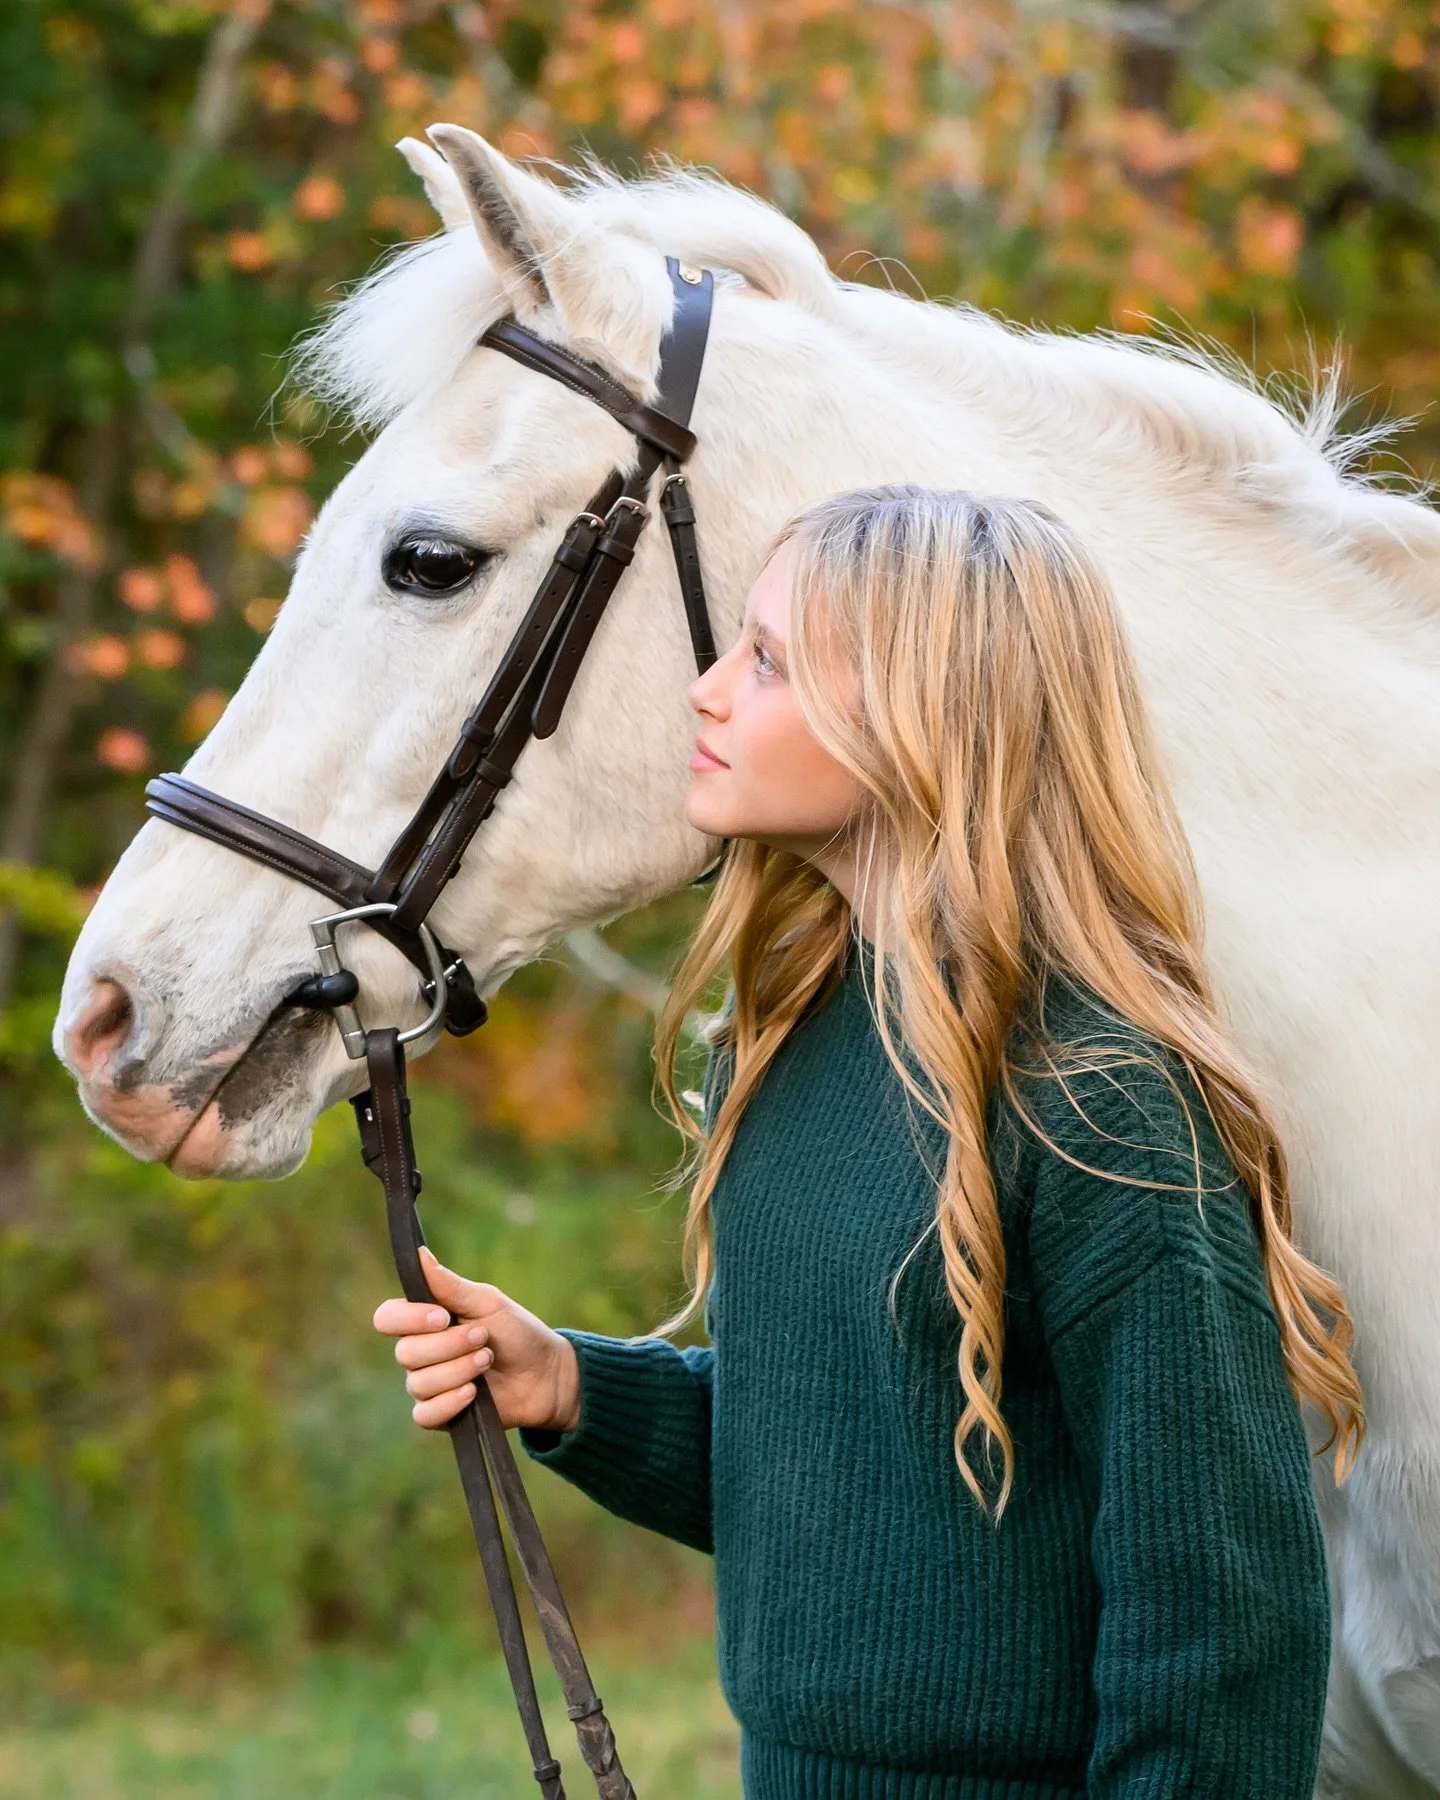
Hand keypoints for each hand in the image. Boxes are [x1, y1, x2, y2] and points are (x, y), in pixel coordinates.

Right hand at [372, 1247, 580, 1434]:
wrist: (545, 1373)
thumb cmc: (516, 1332)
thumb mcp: (487, 1303)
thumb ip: (449, 1285)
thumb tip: (419, 1253)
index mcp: (425, 1321)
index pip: (387, 1318)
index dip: (409, 1319)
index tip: (443, 1317)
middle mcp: (420, 1352)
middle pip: (406, 1353)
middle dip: (450, 1345)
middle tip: (484, 1338)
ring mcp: (428, 1385)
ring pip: (418, 1383)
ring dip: (459, 1370)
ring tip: (488, 1360)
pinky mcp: (439, 1415)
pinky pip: (424, 1414)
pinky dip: (450, 1402)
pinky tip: (473, 1392)